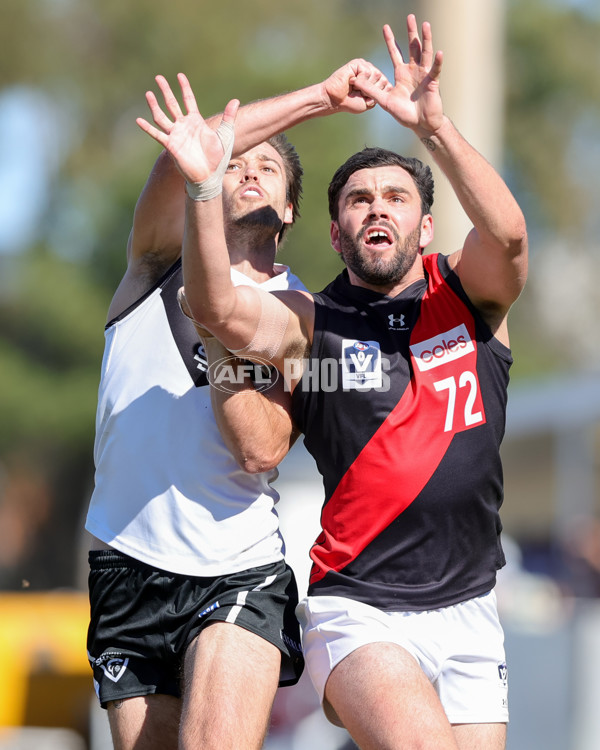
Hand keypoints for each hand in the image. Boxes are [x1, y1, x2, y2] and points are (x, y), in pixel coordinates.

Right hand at [136, 73, 238, 183]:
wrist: (209, 176)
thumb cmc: (217, 158)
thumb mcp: (225, 135)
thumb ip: (228, 117)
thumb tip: (236, 100)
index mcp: (196, 121)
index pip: (188, 100)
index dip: (184, 87)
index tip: (179, 75)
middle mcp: (184, 126)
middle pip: (172, 104)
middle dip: (166, 91)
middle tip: (159, 77)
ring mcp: (176, 135)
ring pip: (161, 116)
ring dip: (154, 105)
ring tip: (148, 93)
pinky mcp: (170, 146)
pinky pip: (157, 135)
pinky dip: (147, 128)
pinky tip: (138, 120)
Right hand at [321, 59, 390, 113]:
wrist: (334, 100)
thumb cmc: (350, 103)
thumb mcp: (369, 102)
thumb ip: (379, 94)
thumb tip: (383, 79)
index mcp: (374, 81)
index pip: (387, 86)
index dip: (378, 95)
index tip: (365, 98)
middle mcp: (371, 72)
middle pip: (382, 80)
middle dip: (371, 91)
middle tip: (359, 92)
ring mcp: (364, 66)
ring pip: (376, 75)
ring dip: (365, 86)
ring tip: (355, 87)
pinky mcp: (357, 63)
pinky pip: (367, 71)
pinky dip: (360, 81)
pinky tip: (351, 81)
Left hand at [352, 15, 443, 136]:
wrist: (420, 124)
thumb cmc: (404, 114)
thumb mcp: (385, 101)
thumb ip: (372, 90)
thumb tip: (356, 81)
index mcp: (401, 74)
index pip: (395, 53)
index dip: (390, 41)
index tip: (385, 27)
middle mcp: (413, 71)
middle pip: (412, 47)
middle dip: (411, 32)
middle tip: (409, 16)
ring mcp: (424, 75)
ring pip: (425, 53)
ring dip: (426, 39)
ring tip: (425, 25)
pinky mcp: (432, 82)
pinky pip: (435, 70)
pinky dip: (437, 62)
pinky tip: (439, 52)